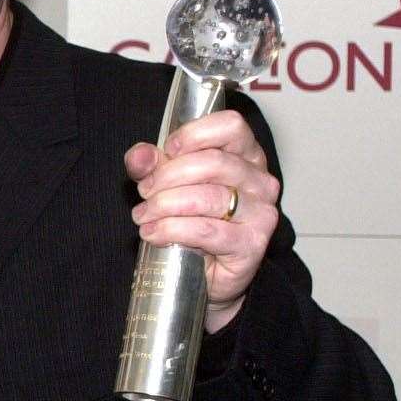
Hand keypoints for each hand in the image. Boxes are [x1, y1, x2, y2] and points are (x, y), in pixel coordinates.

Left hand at [126, 108, 279, 332]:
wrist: (206, 274)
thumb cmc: (192, 221)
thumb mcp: (166, 185)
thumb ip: (151, 165)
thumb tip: (140, 156)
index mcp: (245, 155)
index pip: (230, 126)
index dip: (193, 135)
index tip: (167, 151)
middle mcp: (260, 181)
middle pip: (213, 162)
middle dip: (167, 177)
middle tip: (145, 193)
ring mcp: (261, 213)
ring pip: (208, 197)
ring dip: (164, 205)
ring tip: (143, 216)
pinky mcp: (253, 244)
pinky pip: (207, 231)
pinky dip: (172, 230)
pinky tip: (153, 233)